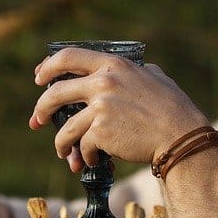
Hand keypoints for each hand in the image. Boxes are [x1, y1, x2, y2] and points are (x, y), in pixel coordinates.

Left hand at [31, 47, 206, 169]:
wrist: (180, 136)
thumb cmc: (174, 108)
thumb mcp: (155, 77)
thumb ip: (136, 71)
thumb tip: (130, 70)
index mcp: (113, 65)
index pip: (68, 56)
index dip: (48, 67)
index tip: (39, 76)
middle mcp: (103, 82)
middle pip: (55, 93)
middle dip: (42, 109)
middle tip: (37, 120)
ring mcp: (100, 108)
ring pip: (65, 128)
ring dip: (60, 143)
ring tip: (63, 152)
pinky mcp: (101, 132)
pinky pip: (82, 146)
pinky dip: (84, 156)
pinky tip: (90, 160)